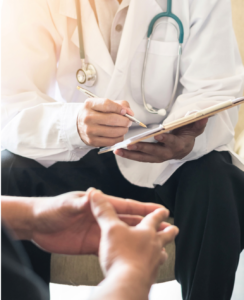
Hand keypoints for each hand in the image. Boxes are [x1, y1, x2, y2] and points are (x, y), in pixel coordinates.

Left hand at [28, 189, 164, 254]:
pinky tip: (132, 254)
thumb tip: (93, 195)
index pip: (125, 206)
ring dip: (137, 238)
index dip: (143, 208)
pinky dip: (121, 250)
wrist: (35, 225)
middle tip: (164, 227)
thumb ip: (80, 202)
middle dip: (147, 224)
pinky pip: (110, 247)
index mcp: (98, 205)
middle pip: (129, 221)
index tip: (159, 209)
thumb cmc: (49, 209)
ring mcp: (97, 232)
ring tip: (153, 242)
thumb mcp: (66, 205)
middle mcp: (101, 218)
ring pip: (123, 235)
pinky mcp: (90, 244)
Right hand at [77, 98, 133, 146]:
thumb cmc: (94, 113)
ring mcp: (89, 130)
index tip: (126, 112)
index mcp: (90, 105)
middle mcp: (88, 117)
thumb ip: (118, 104)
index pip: (107, 105)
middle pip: (112, 119)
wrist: (79, 125)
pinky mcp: (92, 141)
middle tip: (129, 122)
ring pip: (113, 132)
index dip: (119, 108)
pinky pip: (111, 141)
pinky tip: (119, 134)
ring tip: (124, 128)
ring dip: (123, 130)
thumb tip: (130, 112)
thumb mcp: (102, 104)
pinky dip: (119, 138)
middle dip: (125, 121)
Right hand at [90, 190, 178, 286]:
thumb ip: (104, 212)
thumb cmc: (122, 256)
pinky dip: (152, 268)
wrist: (127, 283)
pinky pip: (153, 271)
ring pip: (161, 254)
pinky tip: (148, 270)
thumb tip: (96, 195)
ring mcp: (153, 263)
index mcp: (146, 231)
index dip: (158, 212)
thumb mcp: (110, 229)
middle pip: (165, 236)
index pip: (154, 218)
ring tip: (162, 251)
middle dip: (169, 231)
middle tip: (174, 228)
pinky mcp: (148, 278)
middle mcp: (154, 246)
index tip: (164, 210)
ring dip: (162, 251)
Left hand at [114, 118, 207, 161]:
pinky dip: (129, 155)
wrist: (184, 148)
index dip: (166, 140)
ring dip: (131, 155)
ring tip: (118, 150)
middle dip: (142, 148)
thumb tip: (204, 115)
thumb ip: (198, 122)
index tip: (158, 135)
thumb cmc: (187, 135)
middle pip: (154, 152)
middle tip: (130, 144)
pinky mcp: (151, 158)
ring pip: (144, 157)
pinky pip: (139, 158)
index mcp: (178, 145)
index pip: (172, 142)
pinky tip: (119, 151)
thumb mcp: (195, 128)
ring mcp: (158, 157)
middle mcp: (167, 153)